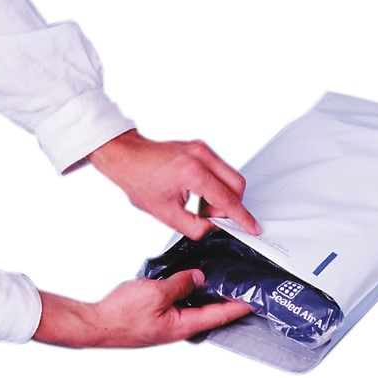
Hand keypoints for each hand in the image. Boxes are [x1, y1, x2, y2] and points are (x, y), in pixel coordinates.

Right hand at [34, 269, 251, 347]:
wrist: (94, 324)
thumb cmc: (121, 315)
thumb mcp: (156, 292)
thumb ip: (181, 283)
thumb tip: (198, 277)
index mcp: (182, 325)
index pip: (220, 314)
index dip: (239, 306)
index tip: (255, 300)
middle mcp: (178, 326)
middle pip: (210, 312)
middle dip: (227, 299)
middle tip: (242, 286)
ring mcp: (167, 323)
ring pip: (194, 306)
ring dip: (207, 294)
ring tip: (221, 280)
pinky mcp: (157, 317)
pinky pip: (179, 303)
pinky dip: (188, 292)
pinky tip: (190, 280)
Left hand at [89, 129, 260, 239]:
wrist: (126, 157)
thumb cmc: (139, 181)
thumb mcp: (166, 214)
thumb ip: (196, 227)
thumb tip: (214, 228)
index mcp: (193, 173)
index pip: (227, 199)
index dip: (242, 217)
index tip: (252, 227)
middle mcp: (202, 156)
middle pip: (238, 185)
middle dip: (231, 206)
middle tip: (211, 216)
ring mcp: (203, 149)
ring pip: (231, 177)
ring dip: (223, 196)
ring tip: (200, 205)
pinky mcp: (201, 148)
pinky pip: (221, 170)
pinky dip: (216, 186)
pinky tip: (198, 195)